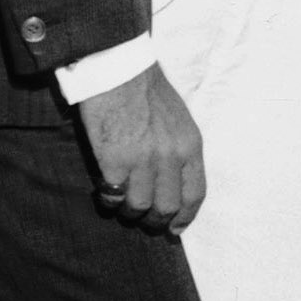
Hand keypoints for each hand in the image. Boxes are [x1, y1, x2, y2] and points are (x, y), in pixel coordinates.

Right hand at [77, 64, 204, 233]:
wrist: (121, 70)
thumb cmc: (147, 92)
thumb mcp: (178, 120)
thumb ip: (179, 150)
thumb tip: (173, 182)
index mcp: (190, 144)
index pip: (195, 193)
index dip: (185, 217)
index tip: (175, 229)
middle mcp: (171, 156)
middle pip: (168, 207)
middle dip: (155, 221)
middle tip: (142, 221)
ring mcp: (143, 160)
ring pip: (140, 207)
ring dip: (129, 212)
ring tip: (120, 204)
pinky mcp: (114, 160)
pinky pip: (113, 196)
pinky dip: (108, 200)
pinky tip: (104, 191)